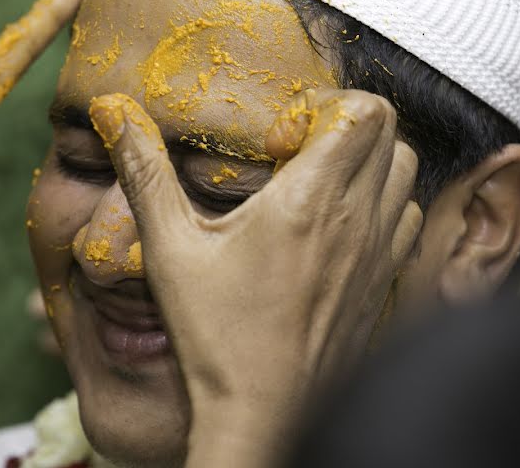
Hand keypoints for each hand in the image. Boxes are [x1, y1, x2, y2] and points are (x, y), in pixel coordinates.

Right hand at [89, 90, 422, 466]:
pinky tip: (338, 226)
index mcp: (309, 200)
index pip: (365, 111)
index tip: (282, 136)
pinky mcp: (386, 283)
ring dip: (369, 161)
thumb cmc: (215, 336)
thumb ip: (145, 172)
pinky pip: (407, 217)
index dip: (328, 104)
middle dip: (347, 123)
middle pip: (390, 131)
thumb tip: (112, 110)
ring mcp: (380, 252)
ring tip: (318, 183)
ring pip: (404, 172)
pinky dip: (384, 203)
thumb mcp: (169, 248)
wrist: (263, 415)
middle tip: (297, 150)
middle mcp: (357, 219)